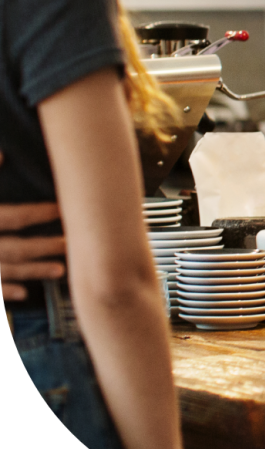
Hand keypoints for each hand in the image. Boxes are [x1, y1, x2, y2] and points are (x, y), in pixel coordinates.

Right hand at [0, 150, 65, 300]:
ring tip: (60, 271)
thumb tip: (2, 154)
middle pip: (14, 247)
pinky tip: (23, 294)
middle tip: (73, 245)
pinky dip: (3, 292)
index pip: (13, 216)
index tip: (63, 210)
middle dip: (44, 247)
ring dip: (32, 271)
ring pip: (3, 270)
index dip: (39, 214)